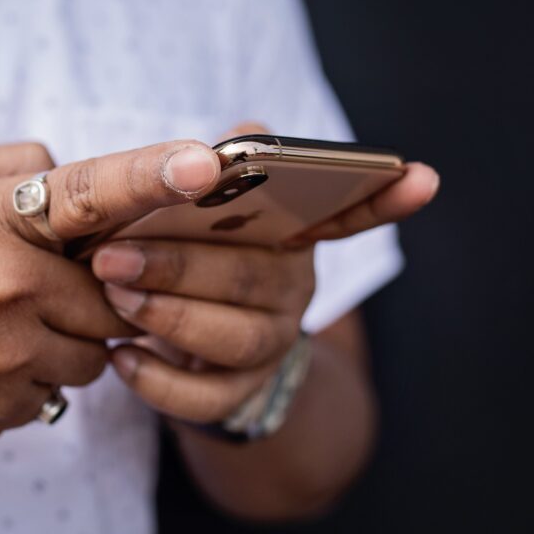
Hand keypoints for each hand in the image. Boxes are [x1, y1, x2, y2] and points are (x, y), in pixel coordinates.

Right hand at [0, 138, 222, 457]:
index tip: (206, 164)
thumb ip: (10, 168)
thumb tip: (75, 173)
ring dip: (62, 344)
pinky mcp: (0, 411)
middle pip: (110, 295)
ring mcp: (5, 356)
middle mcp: (7, 286)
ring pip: (91, 354)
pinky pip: (54, 397)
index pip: (88, 191)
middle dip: (86, 296)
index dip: (151, 175)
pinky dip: (29, 385)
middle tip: (26, 291)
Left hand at [93, 123, 439, 423]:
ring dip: (168, 317)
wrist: (173, 347)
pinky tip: (121, 357)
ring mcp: (270, 346)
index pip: (346, 213)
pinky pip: (206, 398)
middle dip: (181, 266)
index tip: (422, 175)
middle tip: (112, 256)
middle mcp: (291, 289)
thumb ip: (223, 169)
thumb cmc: (180, 254)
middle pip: (253, 279)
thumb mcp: (194, 208)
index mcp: (287, 234)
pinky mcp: (237, 395)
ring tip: (113, 296)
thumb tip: (247, 135)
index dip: (383, 199)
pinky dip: (158, 381)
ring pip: (234, 339)